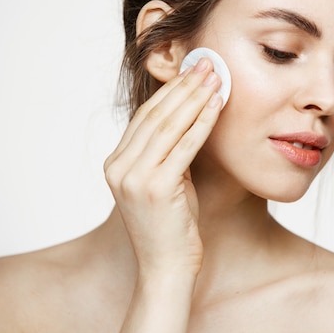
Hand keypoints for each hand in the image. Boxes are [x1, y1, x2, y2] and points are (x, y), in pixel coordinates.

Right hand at [104, 58, 221, 276]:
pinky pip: (184, 147)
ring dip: (194, 98)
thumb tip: (187, 118)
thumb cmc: (171, 227)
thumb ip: (166, 153)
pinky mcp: (156, 188)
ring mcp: (134, 177)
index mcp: (116, 164)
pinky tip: (217, 105)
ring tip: (216, 76)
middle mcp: (119, 167)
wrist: (166, 268)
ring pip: (168, 126)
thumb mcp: (164, 183)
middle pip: (155, 116)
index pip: (144, 117)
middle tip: (207, 64)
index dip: (170, 91)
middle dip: (184, 87)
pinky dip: (202, 123)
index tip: (192, 71)